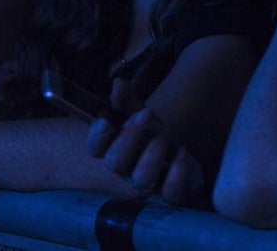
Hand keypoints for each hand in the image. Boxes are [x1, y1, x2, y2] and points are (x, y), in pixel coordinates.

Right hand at [85, 78, 204, 204]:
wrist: (175, 156)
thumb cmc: (149, 135)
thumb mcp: (138, 115)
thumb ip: (126, 101)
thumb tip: (118, 83)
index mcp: (112, 150)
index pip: (95, 148)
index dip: (98, 136)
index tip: (105, 120)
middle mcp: (125, 170)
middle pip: (115, 162)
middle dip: (129, 137)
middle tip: (145, 116)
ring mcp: (146, 184)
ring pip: (142, 179)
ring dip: (153, 154)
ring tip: (164, 136)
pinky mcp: (168, 194)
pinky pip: (170, 192)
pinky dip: (177, 173)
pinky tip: (180, 153)